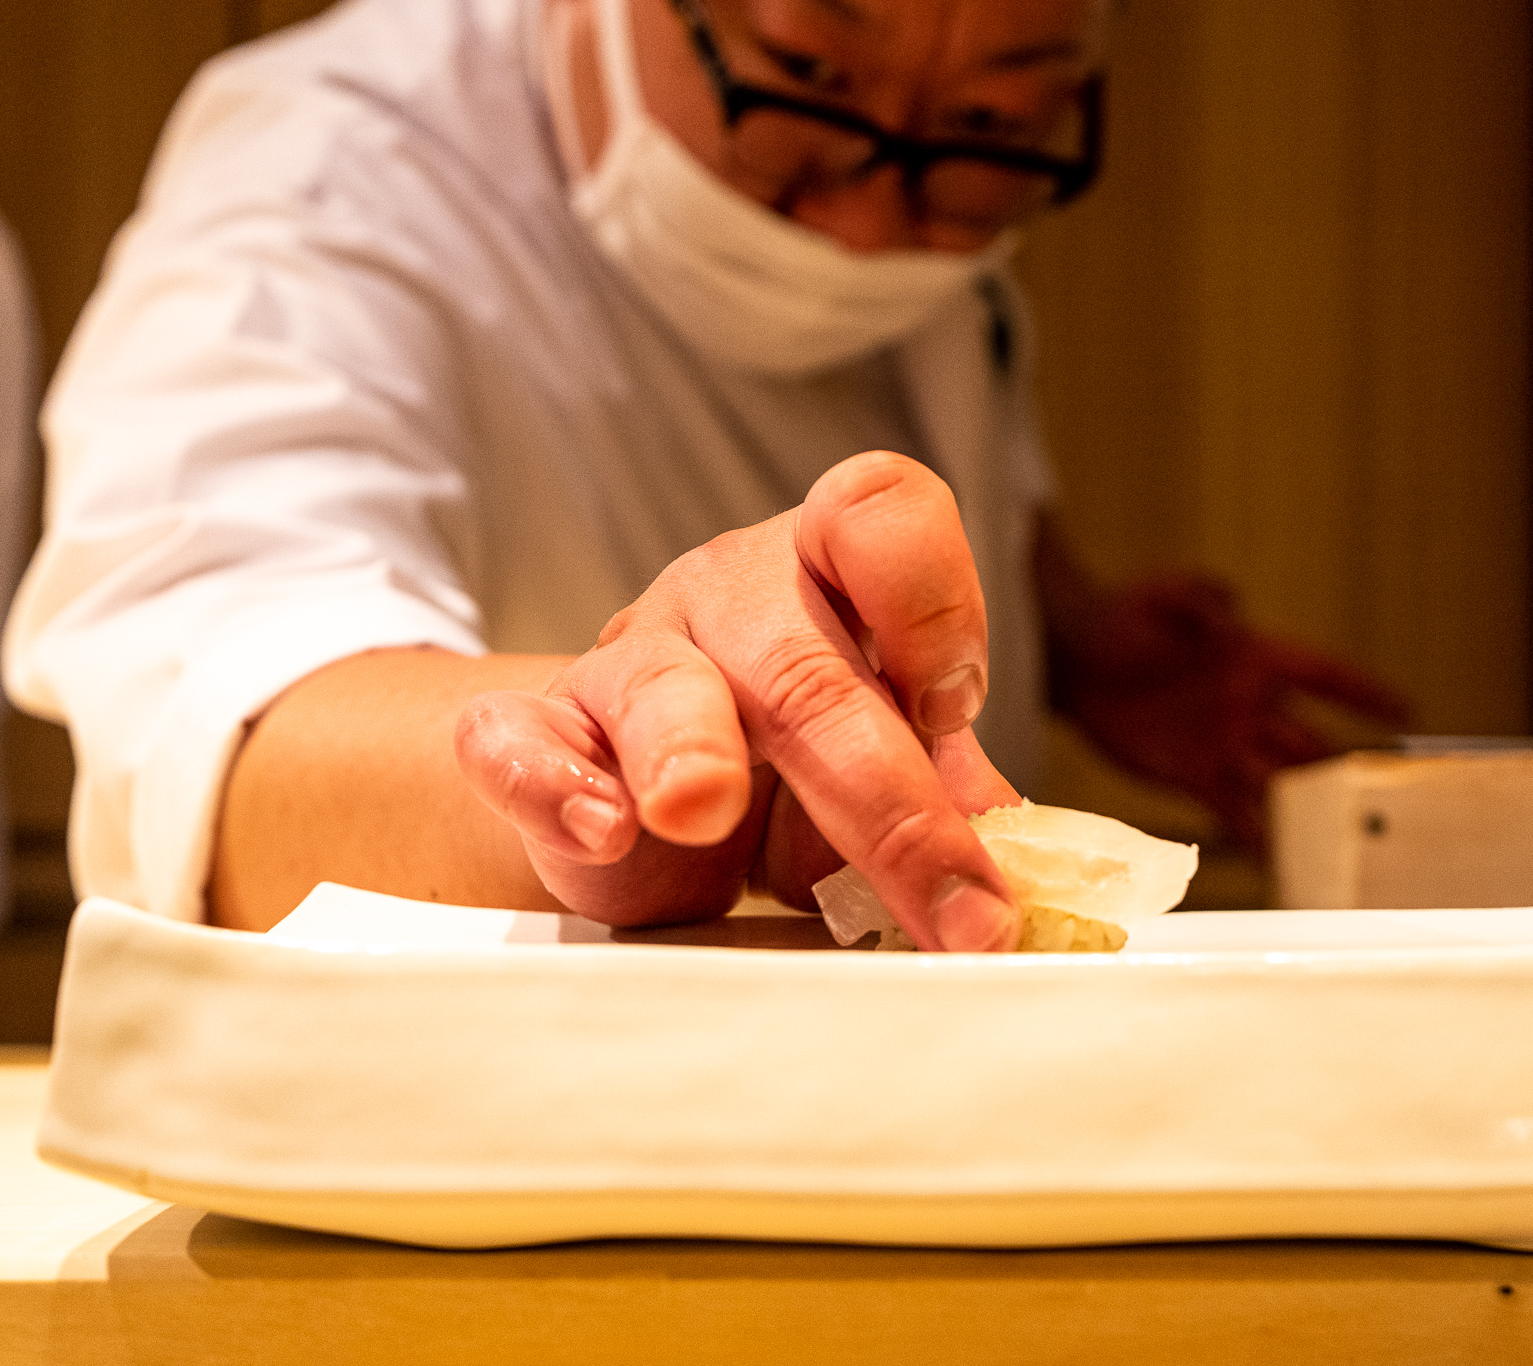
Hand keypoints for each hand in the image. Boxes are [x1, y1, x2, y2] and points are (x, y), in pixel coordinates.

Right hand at [453, 452, 1021, 949]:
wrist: (640, 800)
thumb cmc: (792, 770)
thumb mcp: (883, 763)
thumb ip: (944, 788)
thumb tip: (1013, 854)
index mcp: (831, 573)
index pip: (879, 512)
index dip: (931, 599)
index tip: (959, 707)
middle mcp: (733, 598)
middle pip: (806, 662)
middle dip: (886, 792)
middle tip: (950, 900)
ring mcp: (630, 660)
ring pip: (660, 682)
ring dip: (689, 747)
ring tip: (700, 810)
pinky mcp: (539, 736)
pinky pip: (519, 738)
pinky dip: (553, 783)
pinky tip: (602, 828)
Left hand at [1047, 565, 1408, 851]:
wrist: (1075, 659)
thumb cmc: (1123, 615)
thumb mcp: (1161, 593)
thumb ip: (1198, 595)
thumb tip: (1231, 605)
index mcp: (1254, 656)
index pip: (1322, 675)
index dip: (1364, 691)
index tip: (1405, 710)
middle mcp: (1249, 704)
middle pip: (1310, 742)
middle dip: (1340, 770)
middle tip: (1373, 798)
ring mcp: (1224, 743)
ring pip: (1278, 782)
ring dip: (1304, 810)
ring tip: (1336, 842)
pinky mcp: (1192, 774)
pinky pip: (1233, 809)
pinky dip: (1256, 834)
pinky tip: (1279, 860)